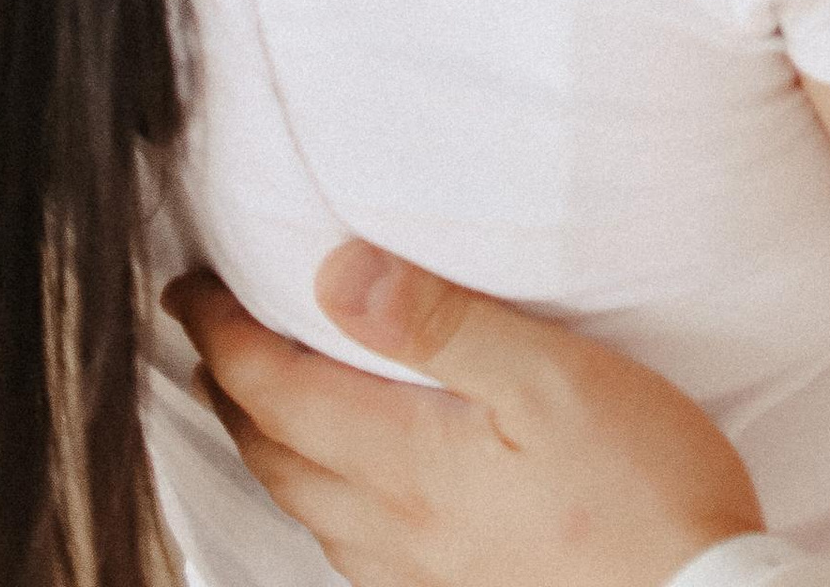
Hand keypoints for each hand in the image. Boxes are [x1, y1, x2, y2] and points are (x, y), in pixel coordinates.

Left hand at [165, 243, 761, 586]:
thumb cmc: (641, 491)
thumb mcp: (551, 377)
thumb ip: (443, 324)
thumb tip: (336, 273)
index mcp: (407, 461)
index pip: (277, 391)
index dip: (222, 334)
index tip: (188, 287)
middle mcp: (394, 527)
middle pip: (275, 455)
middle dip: (229, 389)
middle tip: (206, 335)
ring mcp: (421, 573)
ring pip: (306, 509)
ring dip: (266, 448)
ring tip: (258, 403)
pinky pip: (349, 549)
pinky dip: (319, 502)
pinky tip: (346, 495)